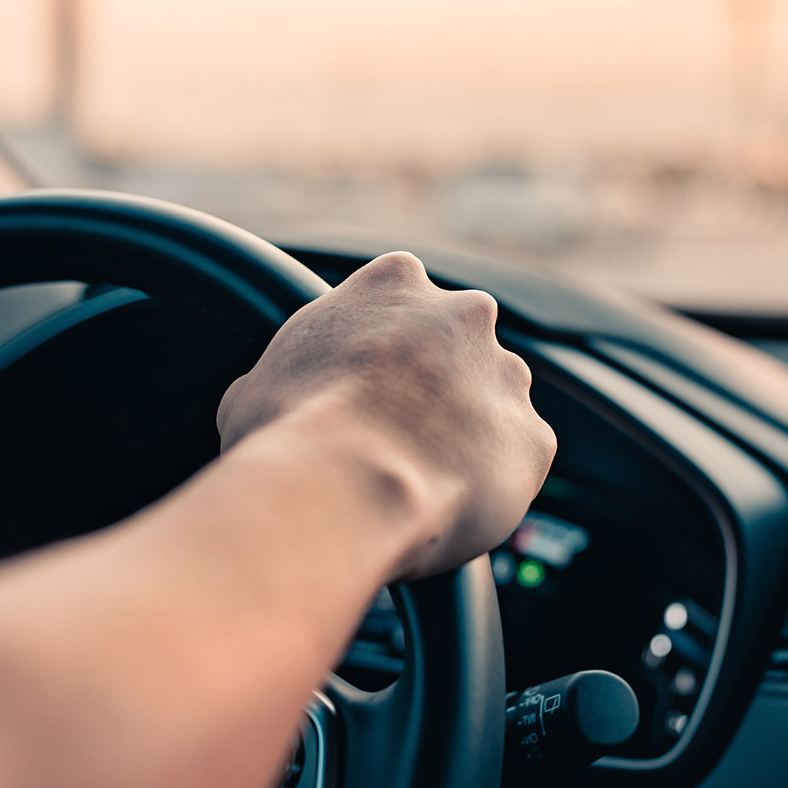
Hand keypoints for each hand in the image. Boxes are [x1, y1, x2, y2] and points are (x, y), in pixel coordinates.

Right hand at [216, 252, 554, 579]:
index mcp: (394, 282)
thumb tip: (266, 402)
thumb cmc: (288, 432)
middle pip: (457, 346)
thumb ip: (287, 374)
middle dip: (435, 385)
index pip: (398, 298)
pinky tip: (445, 505)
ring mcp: (507, 376)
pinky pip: (514, 462)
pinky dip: (489, 483)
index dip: (379, 348)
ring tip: (416, 480)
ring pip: (493, 402)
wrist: (345, 487)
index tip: (363, 382)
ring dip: (466, 434)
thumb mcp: (253, 387)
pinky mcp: (534, 439)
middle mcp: (465, 315)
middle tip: (394, 434)